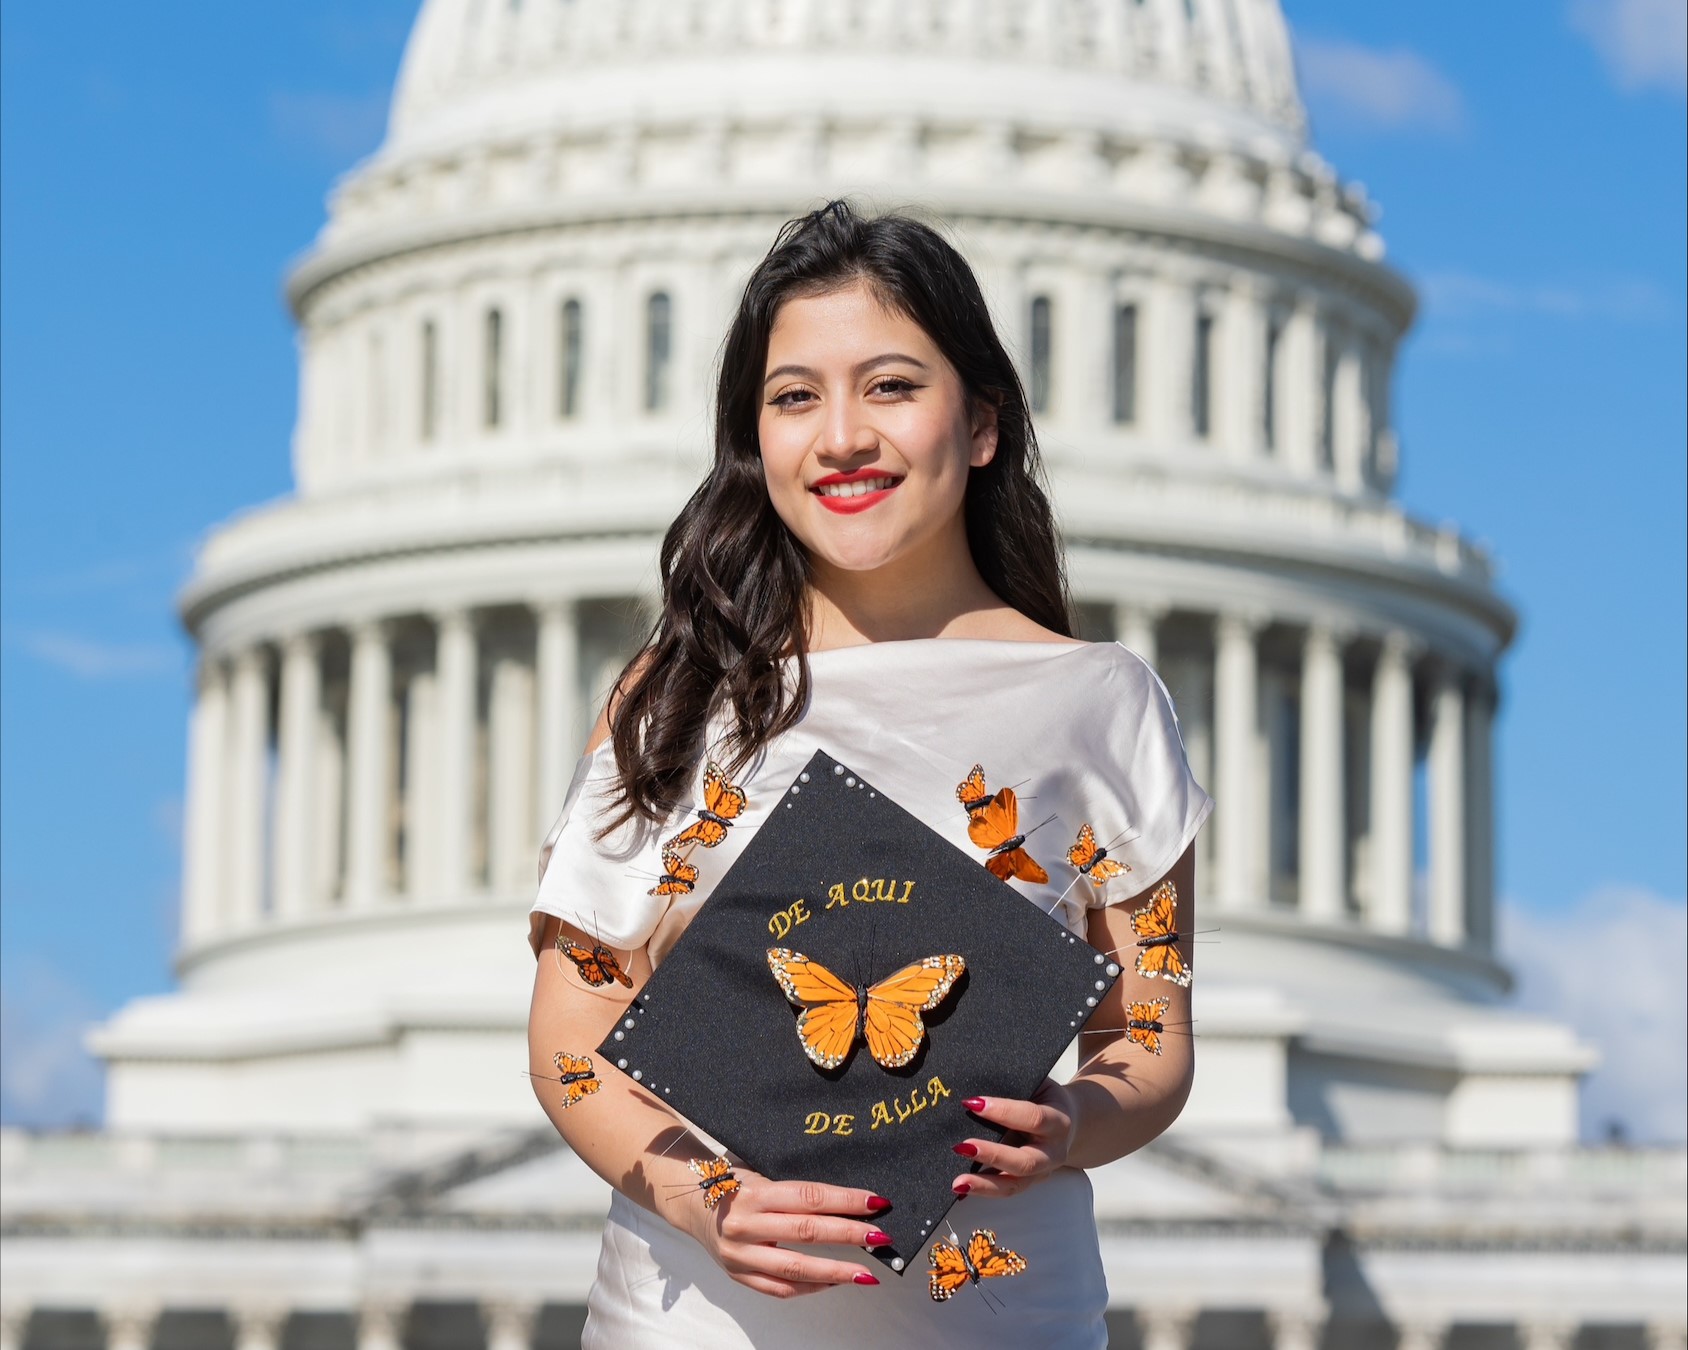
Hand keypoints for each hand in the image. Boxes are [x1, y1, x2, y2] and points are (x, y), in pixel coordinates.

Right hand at [675, 1167, 892, 1298]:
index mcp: (754, 1193)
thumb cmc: (734, 1184)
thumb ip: (796, 1193)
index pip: (809, 1197)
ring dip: (836, 1271)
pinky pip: (779, 1288)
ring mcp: (741, 1255)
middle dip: (849, 1234)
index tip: (876, 1202)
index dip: (845, 1200)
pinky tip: (834, 1282)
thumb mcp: (760, 1175)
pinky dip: (810, 1287)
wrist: (691, 1203)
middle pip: (807, 1232)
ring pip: (795, 1268)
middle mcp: (745, 1225)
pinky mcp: (738, 1276)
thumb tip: (849, 1203)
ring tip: (866, 1273)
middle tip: (880, 1237)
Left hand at [950, 1078, 1076, 1198]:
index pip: (1032, 1118)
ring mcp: (1041, 1172)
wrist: (1071, 1122)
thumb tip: (976, 1092)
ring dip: (985, 1184)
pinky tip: (962, 1188)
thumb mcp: (1039, 1084)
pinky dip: (983, 1190)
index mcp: (1058, 1121)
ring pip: (1015, 1184)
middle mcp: (1053, 1151)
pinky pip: (1006, 1190)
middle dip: (993, 1155)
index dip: (1004, 1111)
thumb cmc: (1046, 1098)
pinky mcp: (1029, 1182)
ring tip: (958, 1182)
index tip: (973, 1103)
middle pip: (1025, 1161)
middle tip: (963, 1147)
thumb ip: (1014, 1086)